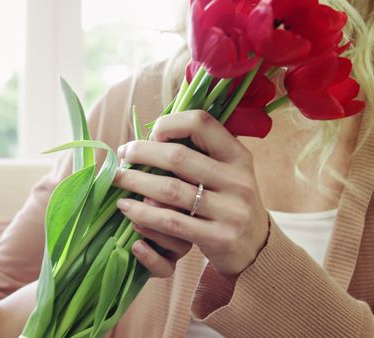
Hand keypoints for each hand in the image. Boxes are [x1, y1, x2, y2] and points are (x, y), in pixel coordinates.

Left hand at [113, 110, 268, 276]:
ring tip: (117, 180)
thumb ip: (197, 154)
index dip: (169, 124)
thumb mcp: (224, 172)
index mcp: (237, 156)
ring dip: (135, 182)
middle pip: (178, 157)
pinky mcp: (219, 237)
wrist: (255, 247)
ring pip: (170, 190)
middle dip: (141, 153)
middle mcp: (237, 180)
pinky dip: (143, 214)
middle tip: (121, 155)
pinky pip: (171, 222)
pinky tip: (126, 208)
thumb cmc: (226, 201)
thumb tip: (150, 136)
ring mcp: (230, 210)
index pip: (201, 123)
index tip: (150, 135)